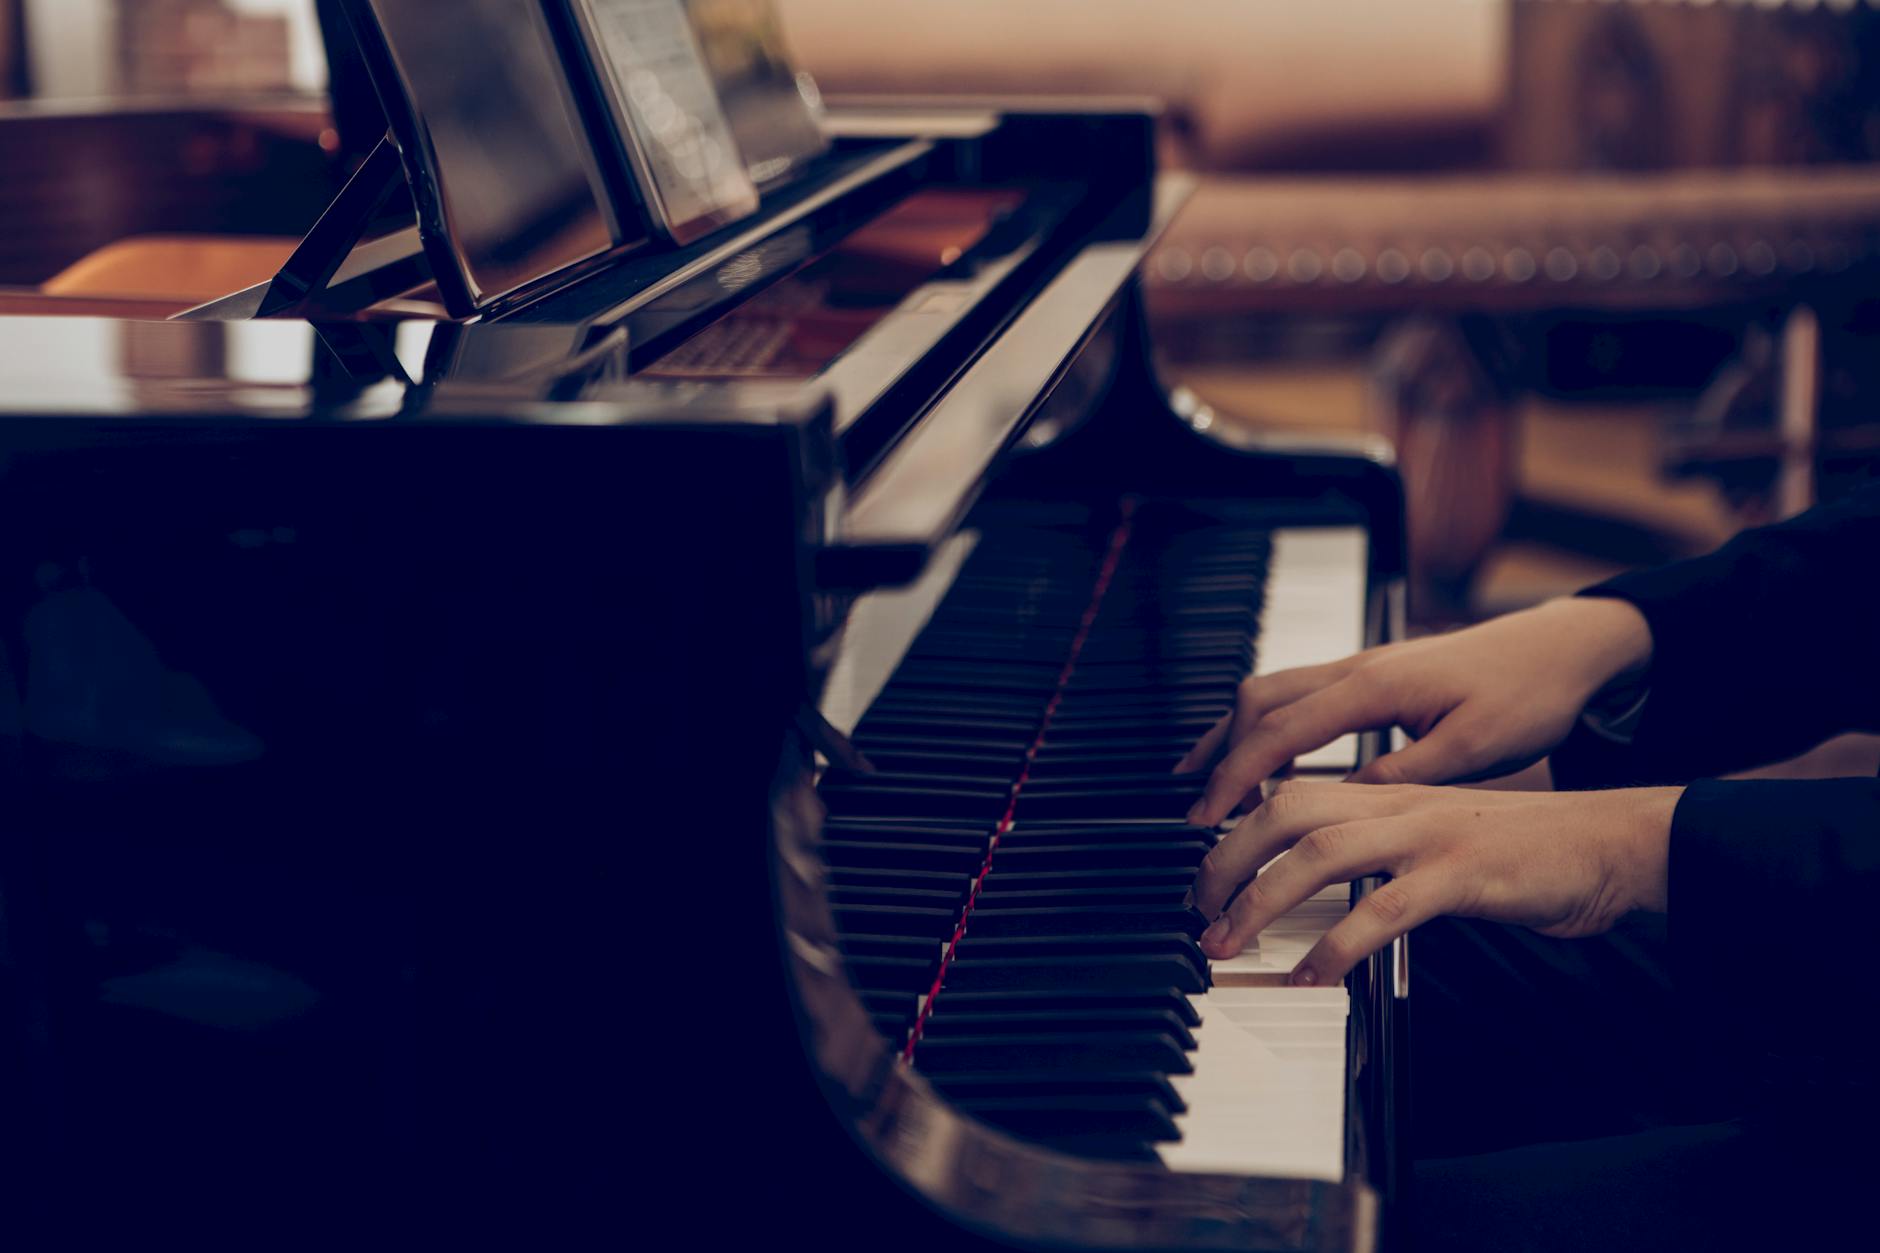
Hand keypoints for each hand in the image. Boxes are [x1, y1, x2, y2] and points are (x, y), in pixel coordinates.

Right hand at [1179, 596, 1652, 825]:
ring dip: (1234, 734)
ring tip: (1206, 779)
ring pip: (1271, 690)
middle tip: (1197, 808)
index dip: (1238, 775)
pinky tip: (1264, 753)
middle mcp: (1357, 668)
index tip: (1210, 816)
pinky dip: (1265, 724)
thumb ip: (1400, 773)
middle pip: (1258, 700)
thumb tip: (1339, 804)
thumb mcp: (1471, 749)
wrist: (1566, 647)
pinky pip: (1297, 693)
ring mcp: (1362, 665)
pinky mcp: (1373, 674)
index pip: (1281, 730)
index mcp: (1375, 686)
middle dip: (1219, 754)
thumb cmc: (1529, 694)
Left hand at [1192, 780, 1679, 984]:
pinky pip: (1384, 908)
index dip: (1236, 823)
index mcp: (1389, 795)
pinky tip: (1311, 976)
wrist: (1615, 843)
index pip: (1291, 793)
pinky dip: (1337, 944)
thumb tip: (1324, 890)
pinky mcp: (1462, 874)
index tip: (1202, 869)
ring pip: (1319, 851)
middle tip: (1197, 909)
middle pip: (1286, 809)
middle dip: (1227, 857)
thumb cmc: (1529, 851)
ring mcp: (1428, 835)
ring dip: (1261, 899)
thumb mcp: (1440, 842)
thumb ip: (1382, 854)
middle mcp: (1399, 805)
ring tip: (1228, 943)